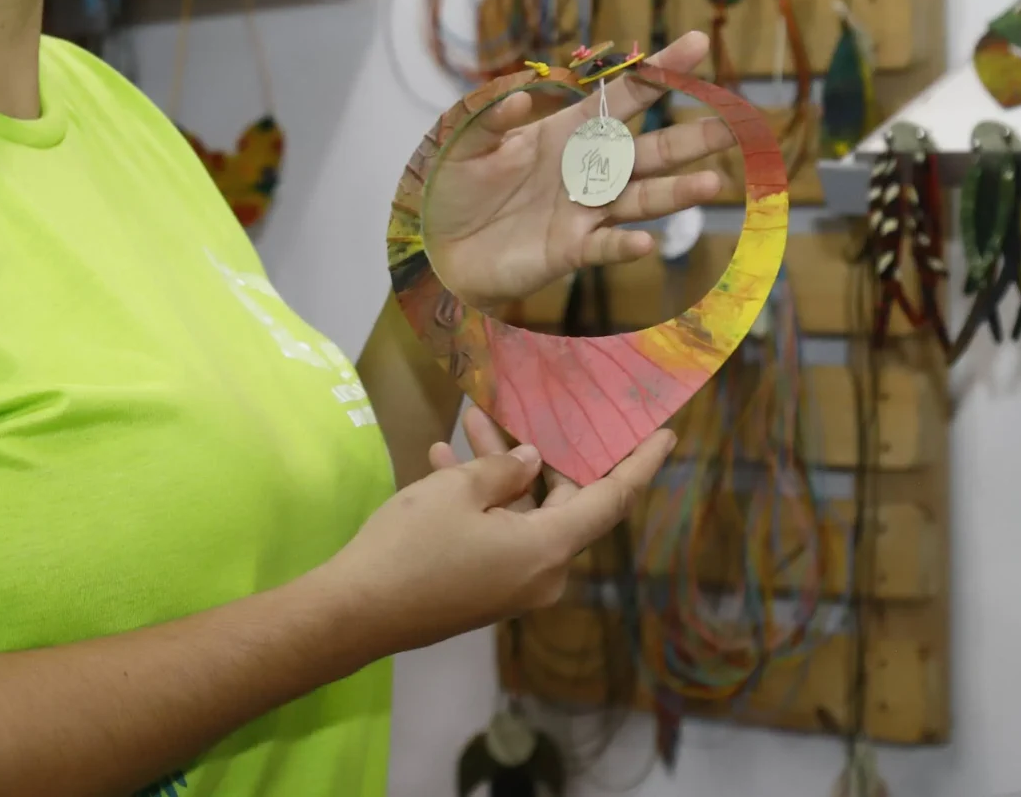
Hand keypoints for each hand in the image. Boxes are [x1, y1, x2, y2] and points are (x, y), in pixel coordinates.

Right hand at [323, 411, 673, 652]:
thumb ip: (504, 471)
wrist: (355, 612)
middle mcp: (542, 574)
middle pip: (562, 502)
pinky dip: (482, 501)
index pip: (611, 499)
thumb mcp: (457, 491)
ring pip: (524, 514)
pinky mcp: (484, 590)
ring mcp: (512, 586)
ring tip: (470, 420)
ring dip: (502, 470)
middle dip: (544, 451)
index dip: (639, 464)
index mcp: (548, 549)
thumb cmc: (411, 545)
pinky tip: (443, 459)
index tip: (665, 433)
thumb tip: (530, 464)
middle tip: (536, 407)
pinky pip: (499, 535)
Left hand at [419, 32, 731, 312]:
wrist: (438, 245)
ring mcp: (583, 210)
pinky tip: (644, 243)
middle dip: (692, 138)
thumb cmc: (455, 187)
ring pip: (641, 198)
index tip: (696, 44)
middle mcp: (586, 168)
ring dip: (676, 192)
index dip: (659, 69)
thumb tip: (519, 95)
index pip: (624, 95)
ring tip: (713, 184)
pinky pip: (604, 245)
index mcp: (568, 130)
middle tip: (735, 125)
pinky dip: (622, 245)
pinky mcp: (570, 249)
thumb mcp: (465, 142)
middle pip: (650, 150)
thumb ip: (491, 117)